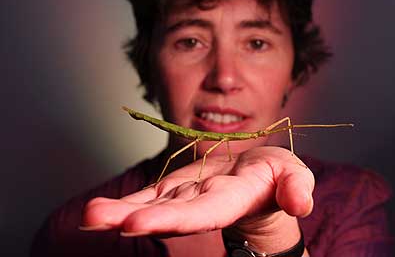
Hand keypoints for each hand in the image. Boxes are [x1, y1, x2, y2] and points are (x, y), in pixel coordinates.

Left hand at [81, 146, 313, 244]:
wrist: (258, 181)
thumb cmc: (278, 177)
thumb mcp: (294, 176)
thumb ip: (296, 186)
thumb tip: (299, 203)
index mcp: (234, 199)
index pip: (205, 211)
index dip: (176, 218)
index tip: (139, 223)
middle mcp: (204, 204)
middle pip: (171, 213)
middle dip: (138, 218)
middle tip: (98, 220)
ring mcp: (186, 197)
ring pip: (152, 207)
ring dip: (119, 213)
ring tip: (90, 216)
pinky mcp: (174, 190)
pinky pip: (146, 197)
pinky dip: (122, 204)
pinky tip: (97, 212)